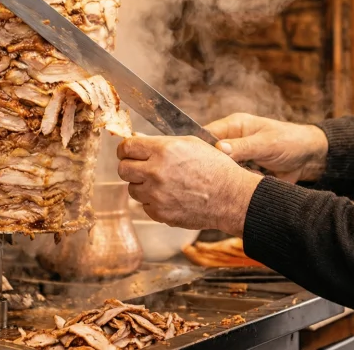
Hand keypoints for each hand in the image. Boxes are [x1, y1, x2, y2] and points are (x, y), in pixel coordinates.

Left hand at [116, 135, 262, 236]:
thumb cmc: (214, 167)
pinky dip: (153, 202)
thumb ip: (161, 142)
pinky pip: (145, 206)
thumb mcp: (190, 144)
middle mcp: (156, 172)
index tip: (129, 152)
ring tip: (163, 184)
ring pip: (132, 189)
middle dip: (131, 167)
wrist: (230, 196)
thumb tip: (137, 139)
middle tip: (142, 167)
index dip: (126, 149)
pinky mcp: (159, 213)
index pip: (126, 147)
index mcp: (164, 150)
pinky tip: (171, 196)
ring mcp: (156, 195)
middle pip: (123, 169)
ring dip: (143, 185)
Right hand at [205, 113, 328, 182]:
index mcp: (234, 126)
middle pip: (210, 155)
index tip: (197, 163)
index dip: (199, 148)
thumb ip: (243, 146)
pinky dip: (236, 186)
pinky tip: (243, 187)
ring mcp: (237, 158)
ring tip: (236, 181)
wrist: (309, 159)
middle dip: (213, 167)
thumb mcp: (267, 143)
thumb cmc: (291, 141)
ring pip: (220, 171)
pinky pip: (232, 181)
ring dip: (227, 179)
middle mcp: (232, 141)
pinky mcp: (243, 172)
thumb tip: (219, 149)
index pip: (207, 134)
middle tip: (217, 177)